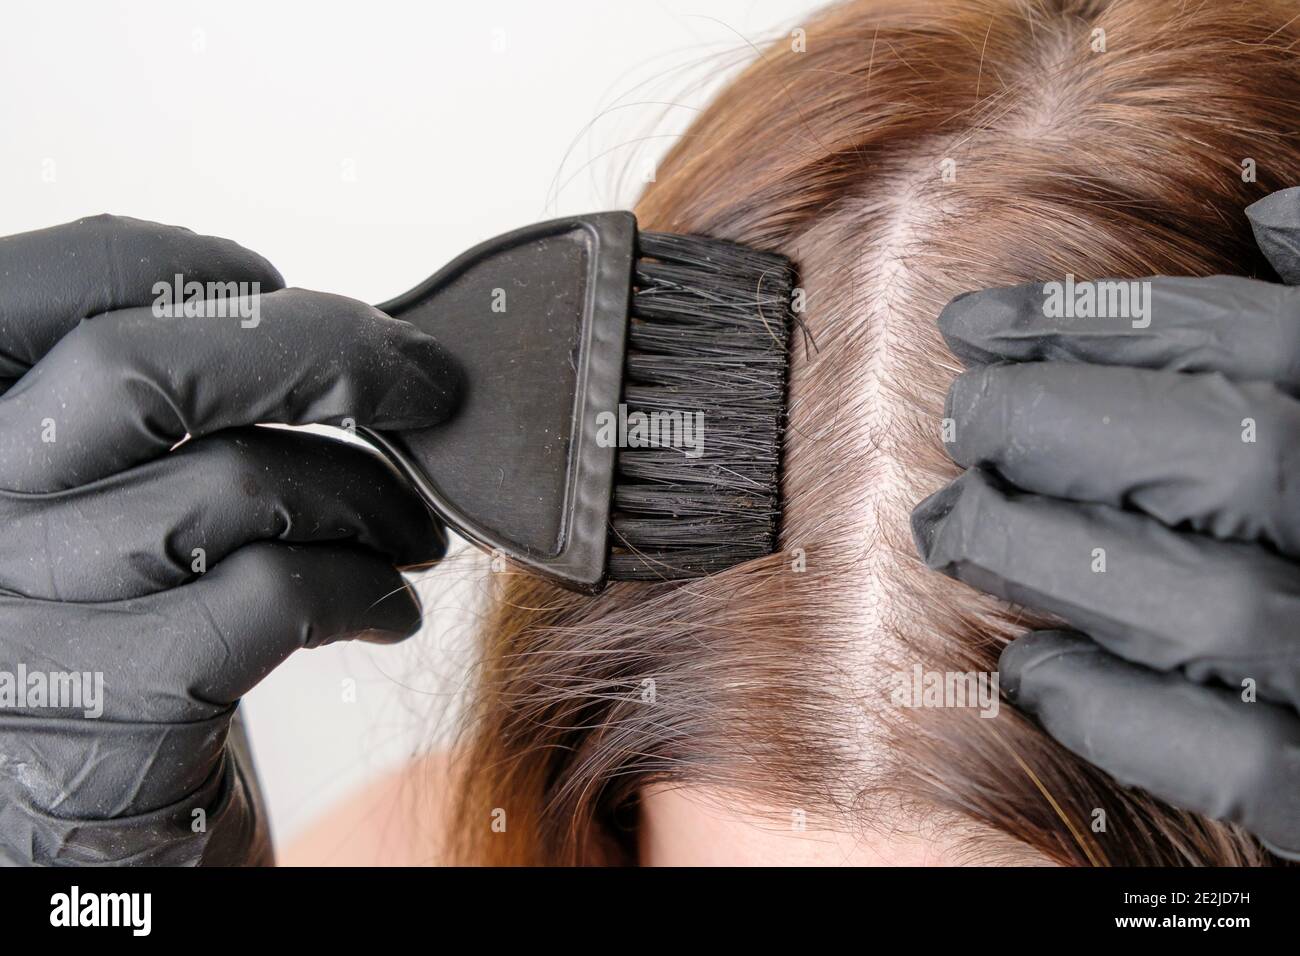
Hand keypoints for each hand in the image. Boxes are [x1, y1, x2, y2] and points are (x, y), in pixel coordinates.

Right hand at [0, 215, 455, 864]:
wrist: (86, 812)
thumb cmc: (115, 626)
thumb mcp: (99, 496)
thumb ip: (161, 408)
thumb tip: (324, 328)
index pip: (45, 290)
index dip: (175, 266)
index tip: (271, 285)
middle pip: (146, 367)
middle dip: (327, 353)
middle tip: (421, 383)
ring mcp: (23, 615)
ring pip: (235, 485)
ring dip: (371, 496)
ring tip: (416, 526)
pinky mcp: (109, 709)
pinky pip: (274, 597)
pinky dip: (365, 588)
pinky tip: (389, 606)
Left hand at [911, 187, 1299, 858]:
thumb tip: (1270, 222)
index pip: (1253, 343)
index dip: (1099, 323)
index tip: (979, 322)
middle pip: (1223, 453)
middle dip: (1060, 424)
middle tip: (965, 417)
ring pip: (1204, 603)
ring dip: (1049, 557)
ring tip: (957, 527)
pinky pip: (1235, 754)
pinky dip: (1114, 709)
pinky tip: (1032, 667)